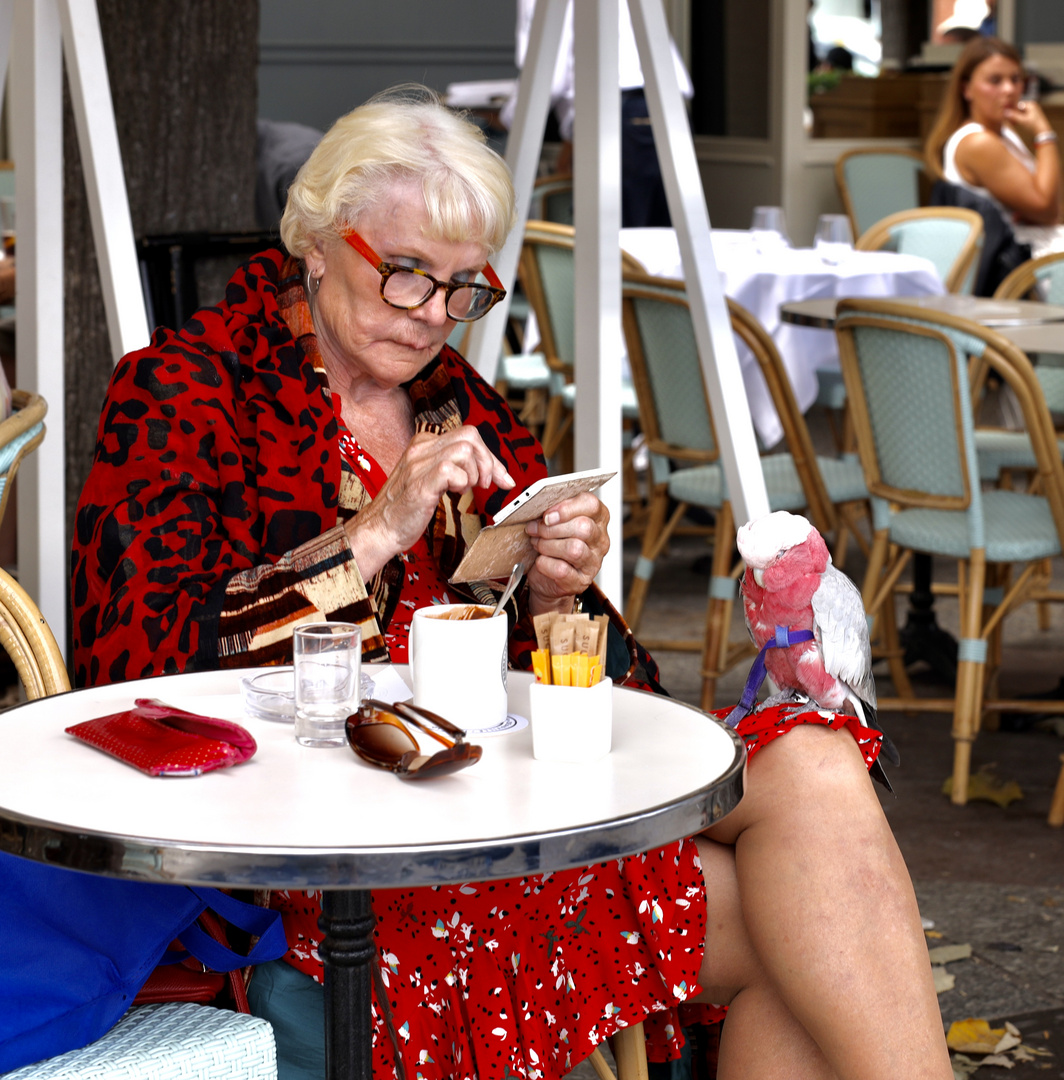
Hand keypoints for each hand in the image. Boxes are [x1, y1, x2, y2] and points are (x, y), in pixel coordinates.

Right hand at [346, 426, 513, 578]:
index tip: (503, 478)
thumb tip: (491, 470)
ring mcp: (419, 464)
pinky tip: (453, 494)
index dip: (490, 457)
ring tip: (463, 490)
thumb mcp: (432, 479)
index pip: (468, 435)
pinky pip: (452, 471)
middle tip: (486, 485)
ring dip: (474, 474)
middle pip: (470, 435)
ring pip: (464, 450)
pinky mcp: (420, 483)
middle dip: (488, 461)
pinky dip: (462, 484)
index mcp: (424, 444)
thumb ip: (454, 468)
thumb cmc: (407, 508)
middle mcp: (421, 448)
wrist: (380, 528)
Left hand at [524, 493, 609, 614]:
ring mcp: (593, 563)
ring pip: (574, 549)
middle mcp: (600, 540)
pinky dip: (545, 564)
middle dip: (553, 528)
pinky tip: (541, 561)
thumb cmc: (553, 544)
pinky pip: (562, 570)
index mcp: (597, 519)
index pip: (591, 505)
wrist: (547, 577)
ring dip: (548, 545)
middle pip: (583, 527)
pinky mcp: (581, 581)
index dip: (566, 508)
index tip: (547, 515)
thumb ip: (554, 512)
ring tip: (538, 544)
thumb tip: (541, 509)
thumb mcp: (555, 522)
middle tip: (536, 530)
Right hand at [1004, 99, 1052, 140]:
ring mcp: (1032, 111)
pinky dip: (1019, 119)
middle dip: (1013, 114)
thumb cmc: (1033, 125)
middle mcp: (1032, 106)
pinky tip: (1017, 124)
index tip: (1006, 115)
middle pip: (1018, 109)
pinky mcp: (1032, 116)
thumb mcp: (1022, 121)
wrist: (1042, 132)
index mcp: (1030, 104)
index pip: (1017, 104)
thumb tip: (1005, 112)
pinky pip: (1023, 116)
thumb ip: (1013, 116)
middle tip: (1009, 120)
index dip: (1011, 110)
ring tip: (1013, 123)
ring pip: (1020, 113)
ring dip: (1015, 117)